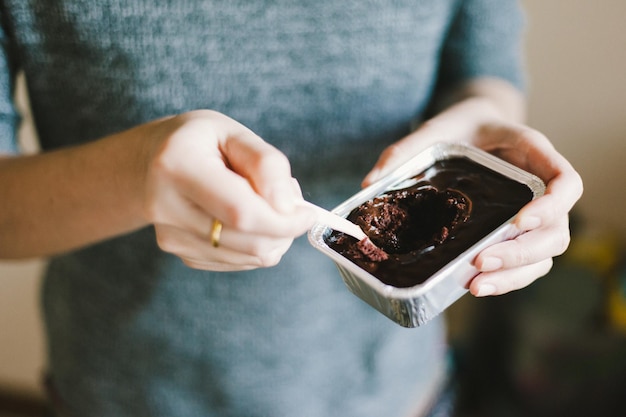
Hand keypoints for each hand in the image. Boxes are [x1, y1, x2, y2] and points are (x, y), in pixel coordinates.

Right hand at [140, 110, 315, 270]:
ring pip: (248, 257)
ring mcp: (171, 237)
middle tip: (291, 206)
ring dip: (273, 238)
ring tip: (264, 205)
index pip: (241, 212)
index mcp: (177, 166)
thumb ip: (267, 164)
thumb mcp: (235, 133)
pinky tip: (246, 220)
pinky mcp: (182, 255)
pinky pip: (238, 262)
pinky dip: (256, 245)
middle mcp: (165, 207)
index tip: (307, 213)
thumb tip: (288, 207)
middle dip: (284, 230)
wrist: (152, 162)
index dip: (284, 221)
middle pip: (248, 242)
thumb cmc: (201, 143)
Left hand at [363, 97, 582, 295]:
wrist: (472, 130)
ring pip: (546, 253)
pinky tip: (475, 285)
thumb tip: (370, 182)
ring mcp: (533, 213)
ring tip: (475, 284)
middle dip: (523, 252)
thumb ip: (407, 149)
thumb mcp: (435, 128)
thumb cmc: (460, 126)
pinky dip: (507, 279)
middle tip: (481, 261)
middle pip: (558, 229)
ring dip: (515, 274)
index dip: (552, 206)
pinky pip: (526, 262)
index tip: (520, 220)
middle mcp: (540, 187)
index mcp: (532, 155)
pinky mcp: (516, 232)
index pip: (567, 182)